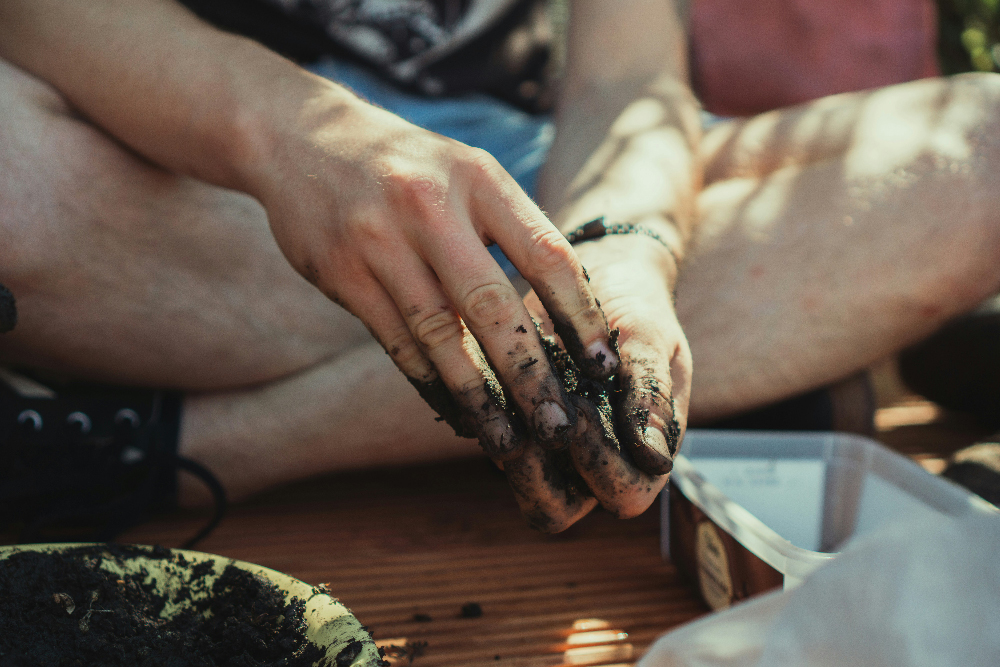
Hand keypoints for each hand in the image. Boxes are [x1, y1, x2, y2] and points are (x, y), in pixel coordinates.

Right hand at [246, 92, 618, 459]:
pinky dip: (430, 381)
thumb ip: (512, 231)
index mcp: (478, 178)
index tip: (604, 368)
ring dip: (478, 395)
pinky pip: (395, 341)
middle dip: (530, 375)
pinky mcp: (341, 273)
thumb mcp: (467, 173)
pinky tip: (456, 410)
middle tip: (561, 428)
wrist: (301, 136)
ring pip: (439, 335)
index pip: (545, 255)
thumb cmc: (408, 165)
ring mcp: (379, 241)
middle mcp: (429, 206)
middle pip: (491, 306)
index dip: (579, 318)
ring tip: (508, 439)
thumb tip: (565, 314)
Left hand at [504, 233, 691, 530]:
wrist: (603, 275)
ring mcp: (548, 447)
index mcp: (641, 453)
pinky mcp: (512, 421)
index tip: (585, 411)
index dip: (603, 466)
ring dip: (508, 451)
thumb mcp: (650, 339)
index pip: (624, 496)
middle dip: (542, 474)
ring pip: (517, 482)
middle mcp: (592, 462)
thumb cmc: (638, 310)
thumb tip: (654, 458)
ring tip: (506, 402)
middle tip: (539, 416)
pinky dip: (484, 417)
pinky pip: (489, 438)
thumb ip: (650, 392)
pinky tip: (481, 379)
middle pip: (558, 509)